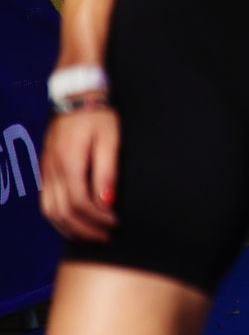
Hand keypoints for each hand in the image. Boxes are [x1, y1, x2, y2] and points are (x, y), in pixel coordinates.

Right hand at [41, 105, 118, 240]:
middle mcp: (52, 171)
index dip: (97, 218)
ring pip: (49, 212)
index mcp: (68, 163)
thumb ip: (107, 171)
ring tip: (91, 235)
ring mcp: (46, 171)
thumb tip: (108, 201)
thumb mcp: (110, 140)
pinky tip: (76, 221)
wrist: (75, 98)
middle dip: (85, 229)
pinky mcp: (45, 170)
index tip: (115, 223)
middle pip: (62, 213)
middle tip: (106, 236)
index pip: (79, 203)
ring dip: (70, 228)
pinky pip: (46, 202)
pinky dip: (60, 218)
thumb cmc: (98, 117)